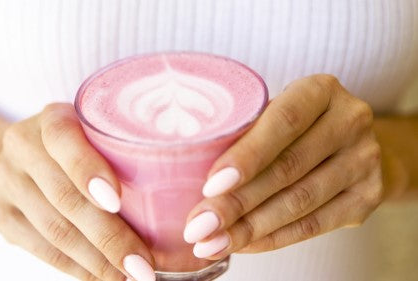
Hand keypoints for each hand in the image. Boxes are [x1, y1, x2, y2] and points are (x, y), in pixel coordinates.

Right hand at [0, 103, 154, 280]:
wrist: (22, 155)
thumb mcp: (96, 132)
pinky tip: (104, 276)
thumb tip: (176, 199)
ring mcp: (6, 183)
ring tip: (130, 276)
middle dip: (108, 236)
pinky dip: (77, 268)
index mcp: (50, 119)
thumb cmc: (79, 144)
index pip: (63, 140)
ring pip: (55, 229)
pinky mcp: (2, 217)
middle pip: (65, 197)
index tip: (117, 202)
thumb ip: (124, 149)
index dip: (87, 170)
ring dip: (97, 260)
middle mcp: (21, 147)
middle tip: (144, 265)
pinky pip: (42, 249)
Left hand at [183, 74, 383, 258]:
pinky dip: (273, 238)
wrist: (347, 144)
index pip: (283, 121)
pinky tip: (242, 245)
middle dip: (237, 203)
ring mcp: (364, 160)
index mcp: (321, 89)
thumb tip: (185, 170)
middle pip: (288, 168)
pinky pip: (315, 225)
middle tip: (198, 226)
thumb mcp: (273, 111)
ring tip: (211, 243)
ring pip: (300, 202)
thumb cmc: (292, 125)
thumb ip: (244, 131)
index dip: (246, 156)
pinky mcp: (368, 196)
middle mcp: (350, 121)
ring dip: (249, 228)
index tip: (209, 187)